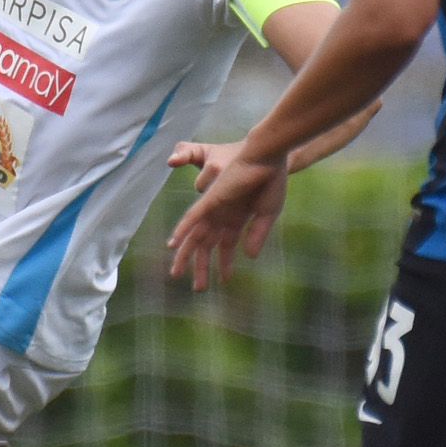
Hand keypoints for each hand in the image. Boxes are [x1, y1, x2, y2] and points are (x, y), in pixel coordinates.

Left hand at [166, 144, 288, 290]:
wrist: (269, 158)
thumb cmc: (272, 181)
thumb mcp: (268, 213)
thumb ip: (257, 234)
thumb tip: (249, 256)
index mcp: (238, 218)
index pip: (226, 246)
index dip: (225, 263)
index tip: (225, 280)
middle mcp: (223, 215)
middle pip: (206, 245)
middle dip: (201, 267)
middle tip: (198, 288)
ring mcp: (215, 207)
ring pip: (195, 236)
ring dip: (185, 255)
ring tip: (176, 274)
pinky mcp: (212, 198)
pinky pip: (192, 217)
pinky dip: (183, 229)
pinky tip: (174, 243)